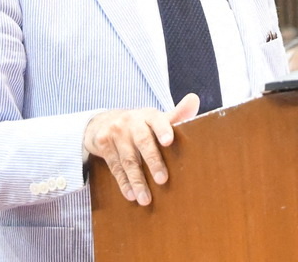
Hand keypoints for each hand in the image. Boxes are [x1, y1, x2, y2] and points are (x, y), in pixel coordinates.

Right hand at [83, 93, 198, 205]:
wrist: (103, 122)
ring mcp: (115, 132)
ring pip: (128, 159)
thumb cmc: (139, 124)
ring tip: (146, 199)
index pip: (157, 120)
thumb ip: (176, 114)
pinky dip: (123, 182)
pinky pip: (115, 167)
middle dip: (153, 161)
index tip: (168, 141)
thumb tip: (194, 99)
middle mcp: (131, 121)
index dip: (163, 129)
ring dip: (137, 180)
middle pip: (143, 141)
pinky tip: (131, 195)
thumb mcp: (155, 118)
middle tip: (162, 180)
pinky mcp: (103, 144)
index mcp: (148, 115)